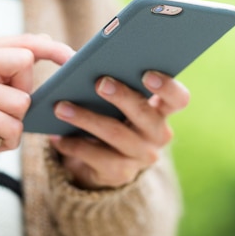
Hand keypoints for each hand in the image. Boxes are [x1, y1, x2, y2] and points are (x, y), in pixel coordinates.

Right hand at [0, 34, 74, 151]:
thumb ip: (12, 57)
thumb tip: (48, 42)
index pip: (22, 41)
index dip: (53, 49)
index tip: (74, 59)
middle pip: (24, 68)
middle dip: (22, 90)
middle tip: (1, 101)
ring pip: (21, 103)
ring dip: (16, 120)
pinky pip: (12, 128)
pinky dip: (9, 138)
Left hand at [49, 71, 189, 188]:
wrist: (104, 163)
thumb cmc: (111, 117)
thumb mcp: (119, 102)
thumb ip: (115, 82)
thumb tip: (89, 62)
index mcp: (163, 111)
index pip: (178, 99)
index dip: (167, 87)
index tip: (147, 73)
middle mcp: (158, 134)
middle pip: (145, 114)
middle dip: (123, 97)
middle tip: (100, 82)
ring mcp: (141, 156)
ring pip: (116, 134)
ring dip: (87, 118)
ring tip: (61, 106)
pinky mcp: (120, 173)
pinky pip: (95, 157)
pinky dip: (73, 144)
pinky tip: (56, 136)